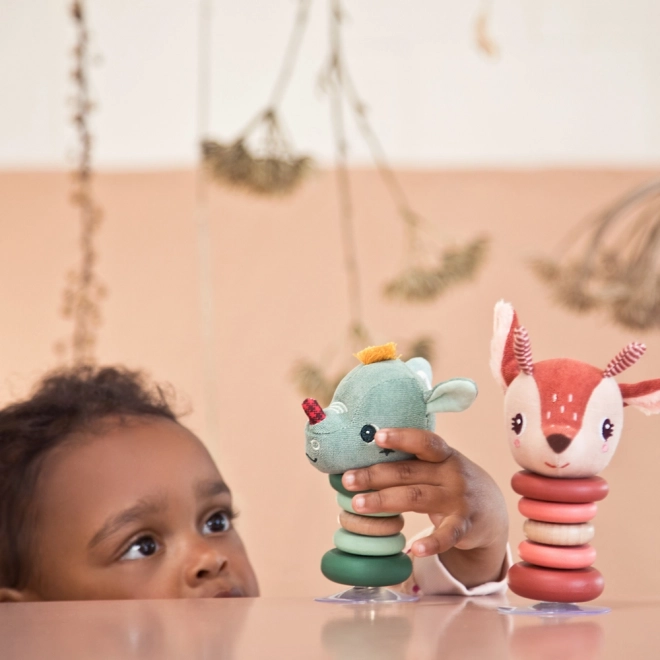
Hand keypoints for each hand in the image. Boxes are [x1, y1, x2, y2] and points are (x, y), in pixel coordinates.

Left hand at [341, 428, 508, 587]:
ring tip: (358, 505)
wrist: (492, 510)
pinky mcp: (465, 525)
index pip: (424, 442)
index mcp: (443, 455)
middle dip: (375, 475)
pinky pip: (447, 535)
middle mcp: (452, 474)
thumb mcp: (439, 465)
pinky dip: (432, 543)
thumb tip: (365, 457)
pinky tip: (414, 550)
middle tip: (346, 480)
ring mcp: (459, 499)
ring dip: (385, 501)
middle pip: (409, 473)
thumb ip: (412, 462)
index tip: (377, 437)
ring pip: (416, 498)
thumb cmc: (451, 482)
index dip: (402, 438)